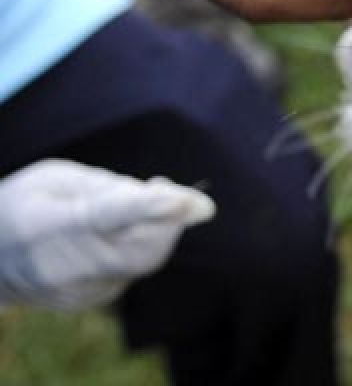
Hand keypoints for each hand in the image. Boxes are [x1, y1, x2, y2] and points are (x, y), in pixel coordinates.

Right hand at [0, 160, 214, 309]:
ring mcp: (77, 292)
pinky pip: (135, 269)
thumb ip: (110, 187)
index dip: (153, 209)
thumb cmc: (26, 205)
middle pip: (144, 248)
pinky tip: (124, 233)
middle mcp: (63, 268)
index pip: (110, 217)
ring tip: (140, 207)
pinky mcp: (91, 301)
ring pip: (146, 259)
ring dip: (159, 229)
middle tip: (176, 194)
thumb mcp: (56, 178)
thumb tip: (168, 197)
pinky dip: (142, 245)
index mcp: (48, 226)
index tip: (197, 203)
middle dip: (172, 219)